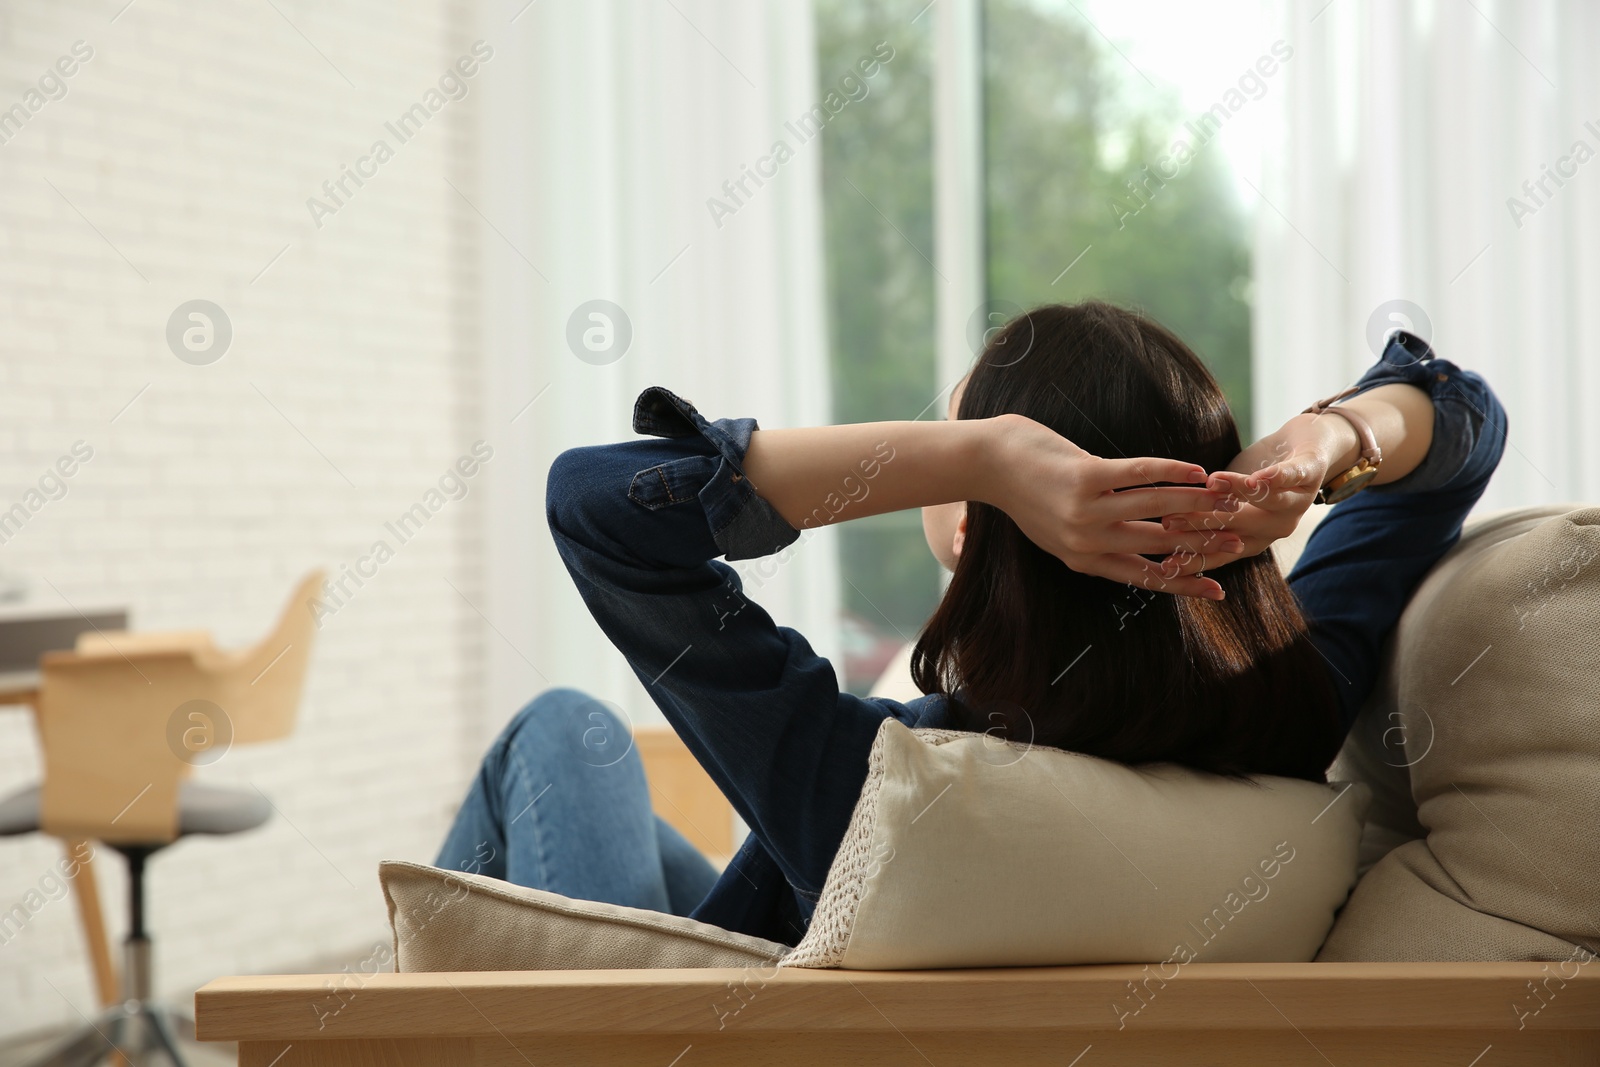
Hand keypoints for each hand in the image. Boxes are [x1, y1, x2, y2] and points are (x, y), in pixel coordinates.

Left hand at [985, 414, 1245, 599]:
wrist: (987, 463)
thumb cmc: (1025, 491)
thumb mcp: (1057, 529)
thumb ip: (1096, 538)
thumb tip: (1137, 537)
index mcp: (1082, 559)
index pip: (1144, 576)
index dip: (1184, 582)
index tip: (1218, 590)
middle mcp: (1085, 541)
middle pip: (1158, 544)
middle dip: (1202, 542)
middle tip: (1238, 539)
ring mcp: (1084, 509)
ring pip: (1155, 508)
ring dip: (1196, 503)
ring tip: (1226, 500)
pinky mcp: (1084, 476)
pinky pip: (1139, 474)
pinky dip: (1171, 471)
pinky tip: (1196, 471)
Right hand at [1160, 416, 1335, 566]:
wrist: (1312, 444)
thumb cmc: (1263, 476)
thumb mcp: (1229, 501)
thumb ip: (1203, 515)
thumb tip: (1158, 529)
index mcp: (1253, 536)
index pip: (1219, 552)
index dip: (1193, 558)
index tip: (1165, 566)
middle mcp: (1275, 526)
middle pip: (1237, 528)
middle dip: (1202, 524)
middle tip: (1171, 519)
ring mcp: (1296, 501)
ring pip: (1267, 503)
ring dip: (1240, 495)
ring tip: (1213, 486)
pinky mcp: (1310, 471)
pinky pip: (1294, 475)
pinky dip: (1279, 477)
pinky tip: (1261, 478)